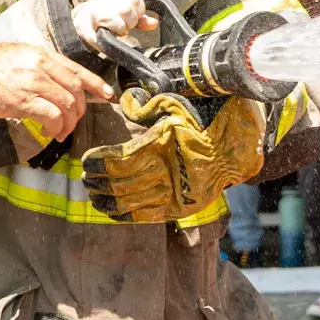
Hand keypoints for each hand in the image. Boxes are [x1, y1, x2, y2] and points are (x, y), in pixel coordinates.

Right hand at [0, 42, 113, 137]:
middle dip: (80, 110)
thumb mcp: (16, 57)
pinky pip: (51, 115)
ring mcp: (32, 82)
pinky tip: (50, 133)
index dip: (95, 83)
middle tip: (72, 123)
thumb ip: (36, 68)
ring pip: (67, 104)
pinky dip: (55, 127)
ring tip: (60, 132)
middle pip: (76, 90)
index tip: (106, 95)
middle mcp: (41, 66)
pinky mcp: (22, 99)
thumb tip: (51, 84)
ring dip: (68, 123)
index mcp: (41, 55)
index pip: (77, 70)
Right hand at [72, 0, 158, 47]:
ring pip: (115, 18)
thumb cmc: (102, 20)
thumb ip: (138, 19)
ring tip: (115, 31)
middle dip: (129, 22)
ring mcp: (91, 11)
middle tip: (123, 28)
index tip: (130, 20)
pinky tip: (106, 39)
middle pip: (126, 9)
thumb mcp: (122, 15)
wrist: (74, 24)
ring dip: (119, 29)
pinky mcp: (82, 26)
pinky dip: (106, 39)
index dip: (137, 12)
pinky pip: (101, 34)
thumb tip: (154, 23)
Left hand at [80, 91, 265, 222]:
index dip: (99, 162)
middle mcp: (166, 172)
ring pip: (130, 201)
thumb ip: (148, 107)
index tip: (86, 161)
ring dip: (107, 199)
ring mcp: (174, 193)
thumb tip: (126, 104)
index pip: (120, 159)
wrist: (236, 150)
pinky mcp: (180, 208)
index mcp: (162, 147)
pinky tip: (110, 211)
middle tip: (84, 179)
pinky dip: (125, 214)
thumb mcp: (177, 106)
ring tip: (92, 194)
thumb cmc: (204, 124)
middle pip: (120, 182)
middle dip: (98, 181)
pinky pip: (146, 215)